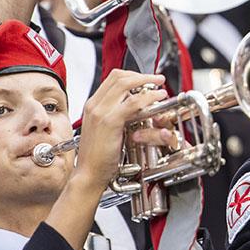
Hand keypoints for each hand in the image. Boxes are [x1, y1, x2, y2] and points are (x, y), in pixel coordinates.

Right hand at [72, 70, 174, 191]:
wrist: (89, 174)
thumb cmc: (98, 157)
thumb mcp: (105, 130)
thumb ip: (116, 116)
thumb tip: (134, 107)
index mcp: (92, 106)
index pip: (112, 79)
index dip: (132, 75)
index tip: (146, 79)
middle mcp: (94, 105)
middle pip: (119, 77)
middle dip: (142, 75)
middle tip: (157, 79)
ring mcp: (100, 112)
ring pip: (125, 84)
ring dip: (147, 82)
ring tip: (160, 87)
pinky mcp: (109, 122)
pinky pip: (132, 102)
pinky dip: (148, 97)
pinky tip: (157, 98)